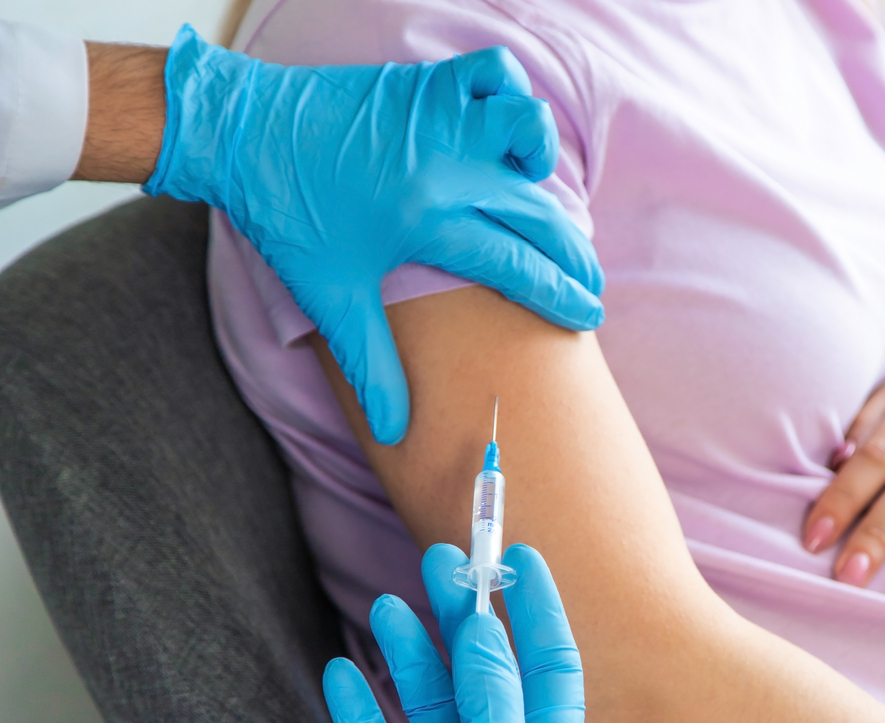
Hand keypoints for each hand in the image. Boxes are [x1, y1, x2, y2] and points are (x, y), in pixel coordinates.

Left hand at [144, 25, 603, 445]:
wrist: (241, 135)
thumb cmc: (288, 218)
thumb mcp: (329, 297)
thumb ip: (372, 366)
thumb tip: (396, 433)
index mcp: (428, 222)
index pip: (519, 267)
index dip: (562, 296)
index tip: (589, 315)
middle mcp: (445, 168)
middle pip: (539, 213)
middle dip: (575, 255)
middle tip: (588, 282)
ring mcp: (439, 120)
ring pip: (528, 129)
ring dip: (544, 165)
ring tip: (539, 199)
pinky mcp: (426, 85)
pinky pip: (493, 72)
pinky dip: (508, 94)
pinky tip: (501, 130)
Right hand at [323, 543, 583, 722]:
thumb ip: (493, 701)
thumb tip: (483, 626)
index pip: (551, 668)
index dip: (538, 608)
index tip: (520, 555)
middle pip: (481, 670)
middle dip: (460, 613)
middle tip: (442, 559)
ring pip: (425, 700)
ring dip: (406, 651)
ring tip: (385, 606)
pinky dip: (356, 708)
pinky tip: (340, 671)